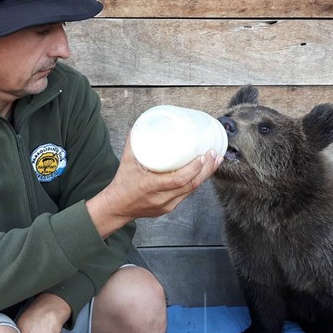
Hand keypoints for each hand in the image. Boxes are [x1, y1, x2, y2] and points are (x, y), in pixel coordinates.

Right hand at [87, 134, 222, 237]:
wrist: (117, 207)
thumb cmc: (122, 183)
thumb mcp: (127, 161)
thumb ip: (134, 142)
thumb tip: (141, 124)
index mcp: (151, 186)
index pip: (179, 180)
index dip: (194, 169)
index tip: (202, 156)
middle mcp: (161, 198)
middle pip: (191, 185)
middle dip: (206, 170)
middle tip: (214, 154)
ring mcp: (167, 205)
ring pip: (191, 190)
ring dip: (205, 175)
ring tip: (215, 161)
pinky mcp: (169, 208)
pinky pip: (186, 194)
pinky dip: (196, 181)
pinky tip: (203, 172)